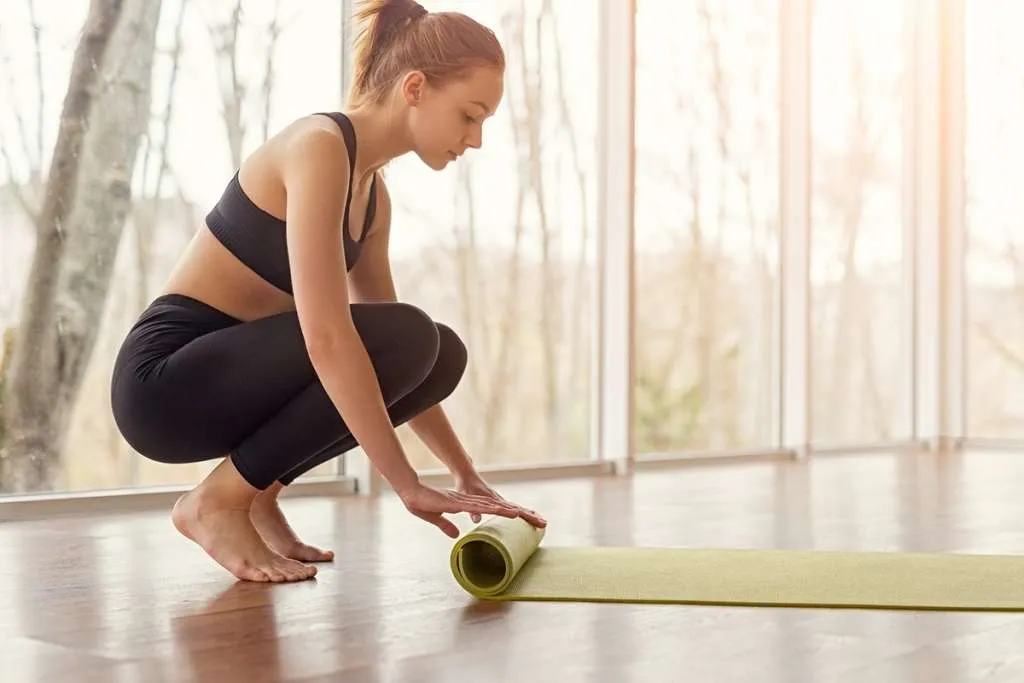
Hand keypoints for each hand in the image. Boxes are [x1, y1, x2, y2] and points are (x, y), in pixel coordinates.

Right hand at [397, 482, 528, 537]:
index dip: (498, 511)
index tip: (512, 515)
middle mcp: (464, 502)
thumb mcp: (435, 518)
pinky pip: (472, 507)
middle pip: (489, 507)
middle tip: (520, 516)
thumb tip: (457, 535)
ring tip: (516, 514)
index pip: (484, 509)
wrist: (410, 493)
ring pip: (484, 506)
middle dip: (506, 512)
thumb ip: (446, 526)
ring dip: (500, 510)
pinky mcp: (454, 503)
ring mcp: (460, 501)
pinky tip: (495, 510)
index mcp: (461, 505)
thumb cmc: (420, 504)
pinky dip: (484, 508)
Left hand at [455, 471, 546, 528]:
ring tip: (543, 524)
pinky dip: (525, 513)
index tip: (533, 520)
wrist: (467, 475)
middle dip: (532, 516)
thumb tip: (476, 519)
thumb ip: (472, 509)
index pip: (512, 509)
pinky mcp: (500, 502)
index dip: (522, 515)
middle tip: (544, 524)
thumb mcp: (466, 498)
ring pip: (519, 508)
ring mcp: (501, 501)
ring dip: (531, 515)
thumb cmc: (465, 487)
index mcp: (494, 500)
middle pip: (520, 509)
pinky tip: (529, 517)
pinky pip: (515, 508)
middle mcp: (500, 500)